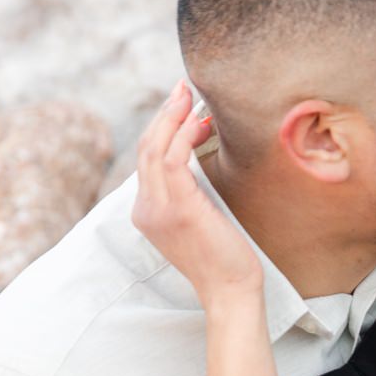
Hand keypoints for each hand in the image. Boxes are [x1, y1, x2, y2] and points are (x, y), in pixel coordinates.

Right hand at [130, 82, 262, 305]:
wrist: (230, 288)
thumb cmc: (223, 255)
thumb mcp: (198, 217)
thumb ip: (189, 190)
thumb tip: (198, 153)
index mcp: (146, 212)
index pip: (146, 159)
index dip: (161, 126)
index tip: (180, 102)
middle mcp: (145, 209)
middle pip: (145, 148)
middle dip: (164, 113)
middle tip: (183, 87)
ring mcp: (158, 210)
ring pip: (154, 149)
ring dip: (173, 117)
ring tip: (191, 95)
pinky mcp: (178, 209)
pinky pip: (172, 160)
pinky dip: (184, 135)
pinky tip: (200, 122)